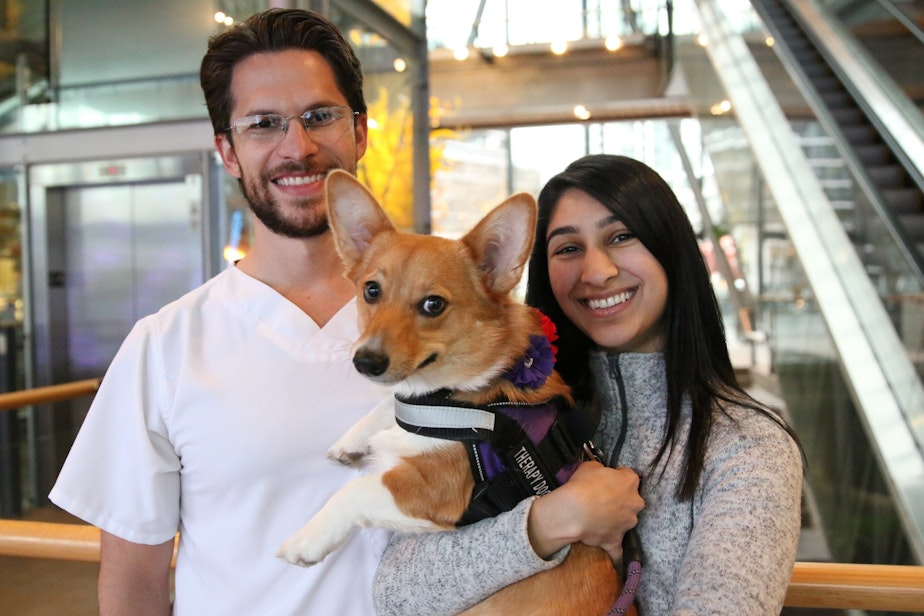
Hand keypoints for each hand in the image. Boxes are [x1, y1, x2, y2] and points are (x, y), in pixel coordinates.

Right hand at [527, 461, 642, 562]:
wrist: (573, 511)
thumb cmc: (582, 485)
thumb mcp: (590, 466)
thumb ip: (600, 470)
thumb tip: (600, 474)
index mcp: (630, 481)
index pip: (628, 476)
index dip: (617, 477)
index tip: (607, 480)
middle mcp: (634, 503)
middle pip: (631, 500)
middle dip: (620, 499)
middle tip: (603, 499)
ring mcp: (627, 523)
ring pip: (626, 521)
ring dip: (616, 520)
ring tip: (598, 519)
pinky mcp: (616, 540)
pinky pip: (618, 550)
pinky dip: (616, 553)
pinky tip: (613, 559)